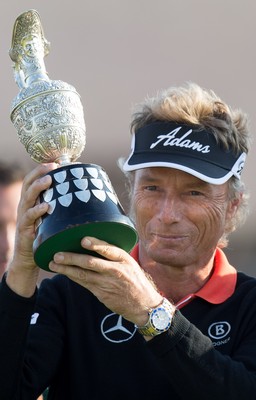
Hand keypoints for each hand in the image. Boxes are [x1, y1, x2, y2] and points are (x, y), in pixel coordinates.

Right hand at [7, 163, 57, 296]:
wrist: (29, 258)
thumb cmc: (43, 235)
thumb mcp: (50, 217)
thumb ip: (58, 206)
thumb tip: (80, 196)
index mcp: (31, 201)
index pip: (33, 179)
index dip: (41, 169)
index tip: (55, 161)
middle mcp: (25, 205)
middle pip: (28, 183)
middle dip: (40, 172)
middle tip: (53, 166)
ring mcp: (23, 217)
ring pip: (27, 197)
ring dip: (38, 187)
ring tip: (49, 180)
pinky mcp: (25, 229)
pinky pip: (29, 217)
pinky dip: (37, 210)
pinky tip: (46, 206)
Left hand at [49, 236, 162, 325]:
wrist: (143, 304)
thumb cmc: (135, 279)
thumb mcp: (130, 263)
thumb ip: (114, 255)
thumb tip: (94, 243)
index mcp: (124, 259)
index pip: (109, 250)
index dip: (96, 245)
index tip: (83, 240)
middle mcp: (116, 270)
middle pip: (91, 263)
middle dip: (72, 258)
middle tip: (58, 254)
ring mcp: (108, 283)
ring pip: (84, 275)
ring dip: (67, 269)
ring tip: (54, 263)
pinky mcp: (102, 294)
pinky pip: (84, 283)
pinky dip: (73, 277)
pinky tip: (64, 272)